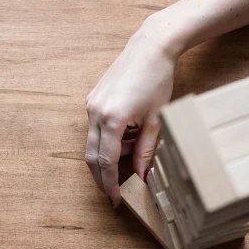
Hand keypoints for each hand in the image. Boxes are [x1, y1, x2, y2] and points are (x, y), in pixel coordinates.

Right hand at [85, 17, 177, 206]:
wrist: (150, 49)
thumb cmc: (157, 81)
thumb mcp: (156, 121)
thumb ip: (145, 152)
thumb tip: (142, 177)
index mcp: (112, 119)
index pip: (106, 162)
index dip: (110, 184)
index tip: (115, 200)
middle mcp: (96, 113)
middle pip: (92, 157)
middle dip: (103, 178)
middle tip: (114, 193)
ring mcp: (91, 105)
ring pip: (93, 144)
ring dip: (110, 154)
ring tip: (135, 145)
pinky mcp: (93, 100)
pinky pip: (96, 129)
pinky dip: (109, 139)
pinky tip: (129, 132)